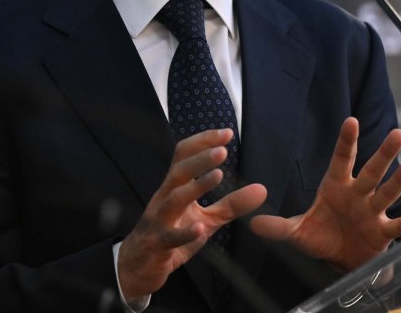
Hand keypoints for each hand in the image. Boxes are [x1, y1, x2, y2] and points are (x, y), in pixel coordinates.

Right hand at [117, 128, 266, 299]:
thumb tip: (261, 190)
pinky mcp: (157, 244)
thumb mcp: (206, 218)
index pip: (184, 155)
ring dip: (195, 186)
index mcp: (174, 187)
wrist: (139, 266)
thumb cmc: (171, 234)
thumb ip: (232, 204)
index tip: (227, 133)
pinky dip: (184, 233)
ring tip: (217, 176)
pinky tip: (201, 228)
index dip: (203, 142)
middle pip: (179, 171)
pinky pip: (169, 237)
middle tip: (223, 150)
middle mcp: (164, 198)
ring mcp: (158, 221)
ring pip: (173, 199)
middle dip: (200, 159)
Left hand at [249, 117, 400, 271]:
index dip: (346, 142)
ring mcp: (373, 212)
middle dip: (383, 154)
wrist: (339, 261)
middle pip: (372, 171)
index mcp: (336, 187)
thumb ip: (278, 227)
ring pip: (388, 191)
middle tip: (398, 133)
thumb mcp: (297, 232)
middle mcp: (358, 195)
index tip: (351, 121)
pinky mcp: (383, 232)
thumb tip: (252, 223)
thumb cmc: (321, 236)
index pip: (341, 160)